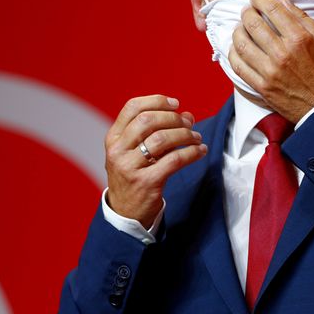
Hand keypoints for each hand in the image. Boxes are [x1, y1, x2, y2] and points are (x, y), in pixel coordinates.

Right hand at [104, 95, 206, 227]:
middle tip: (189, 124)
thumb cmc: (134, 175)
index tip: (176, 104)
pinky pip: (174, 160)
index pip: (132, 108)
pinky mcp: (147, 182)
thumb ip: (156, 131)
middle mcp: (118, 151)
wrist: (126, 212)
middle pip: (148, 121)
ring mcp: (130, 167)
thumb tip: (186, 114)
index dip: (157, 101)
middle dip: (174, 118)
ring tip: (196, 138)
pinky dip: (192, 152)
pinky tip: (200, 151)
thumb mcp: (134, 151)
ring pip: (162, 138)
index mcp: (113, 138)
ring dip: (186, 135)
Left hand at [228, 0, 313, 121]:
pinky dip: (233, 53)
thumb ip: (303, 19)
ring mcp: (270, 71)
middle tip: (248, 11)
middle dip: (247, 12)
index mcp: (300, 39)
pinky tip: (236, 48)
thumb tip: (283, 2)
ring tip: (240, 27)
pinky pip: (239, 66)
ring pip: (242, 43)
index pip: (272, 9)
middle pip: (253, 23)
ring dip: (238, 31)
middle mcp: (283, 53)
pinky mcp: (262, 87)